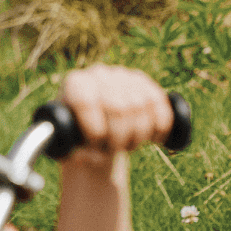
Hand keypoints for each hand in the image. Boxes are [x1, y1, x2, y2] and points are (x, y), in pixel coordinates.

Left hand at [57, 64, 173, 165]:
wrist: (98, 127)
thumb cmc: (79, 136)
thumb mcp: (69, 143)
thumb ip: (72, 148)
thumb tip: (89, 157)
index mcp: (75, 83)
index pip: (86, 103)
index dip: (94, 131)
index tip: (95, 146)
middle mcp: (100, 74)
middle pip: (118, 107)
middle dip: (118, 138)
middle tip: (113, 150)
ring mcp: (126, 76)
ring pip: (141, 107)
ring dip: (138, 136)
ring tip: (127, 145)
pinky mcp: (149, 85)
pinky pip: (161, 107)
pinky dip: (160, 128)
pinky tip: (154, 139)